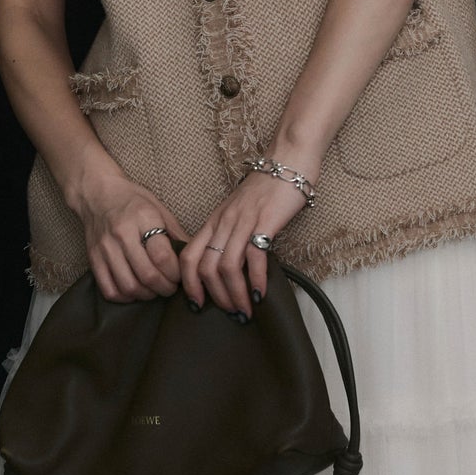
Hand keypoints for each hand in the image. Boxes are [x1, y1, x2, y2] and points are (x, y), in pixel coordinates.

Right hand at [77, 171, 190, 303]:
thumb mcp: (159, 208)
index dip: (176, 273)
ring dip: (147, 295)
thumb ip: (176, 233)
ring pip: (129, 286)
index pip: (162, 256)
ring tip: (154, 289)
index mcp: (142, 218)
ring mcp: (105, 248)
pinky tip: (134, 290)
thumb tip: (194, 256)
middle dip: (165, 288)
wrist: (96, 194)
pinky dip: (125, 297)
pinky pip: (109, 290)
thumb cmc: (132, 200)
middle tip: (171, 287)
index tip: (180, 275)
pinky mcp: (92, 259)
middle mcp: (122, 234)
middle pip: (147, 275)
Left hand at [178, 170, 310, 318]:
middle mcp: (223, 223)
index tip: (196, 304)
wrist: (287, 162)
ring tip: (244, 310)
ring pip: (226, 267)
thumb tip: (228, 267)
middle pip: (204, 267)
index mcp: (214, 221)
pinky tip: (260, 293)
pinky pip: (254, 257)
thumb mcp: (237, 212)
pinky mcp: (264, 222)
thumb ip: (229, 234)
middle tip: (229, 313)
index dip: (188, 284)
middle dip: (214, 296)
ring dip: (234, 294)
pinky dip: (255, 280)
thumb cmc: (265, 190)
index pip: (188, 256)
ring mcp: (242, 222)